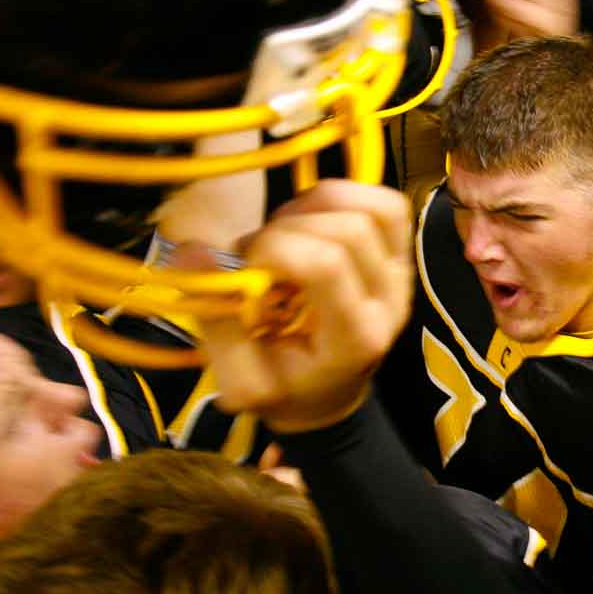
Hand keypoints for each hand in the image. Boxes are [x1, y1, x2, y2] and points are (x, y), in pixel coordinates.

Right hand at [194, 180, 414, 435]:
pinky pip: (385, 203)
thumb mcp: (240, 382)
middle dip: (286, 231)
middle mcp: (390, 302)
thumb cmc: (284, 389)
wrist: (326, 395)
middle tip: (258, 258)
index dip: (275, 249)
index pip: (326, 262)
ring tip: (281, 239)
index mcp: (355, 337)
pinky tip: (308, 223)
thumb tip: (192, 252)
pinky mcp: (400, 254)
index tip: (246, 269)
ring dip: (310, 210)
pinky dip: (340, 198)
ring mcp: (400, 275)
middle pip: (346, 229)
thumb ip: (216, 324)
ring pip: (366, 209)